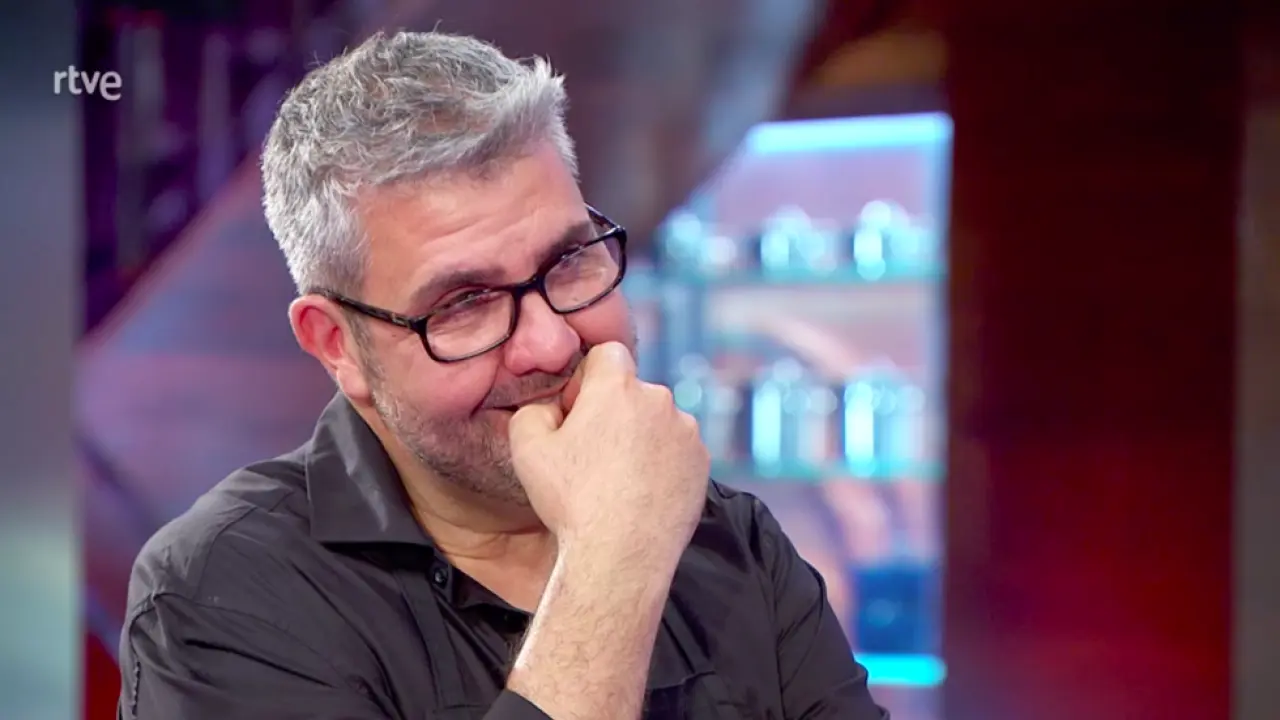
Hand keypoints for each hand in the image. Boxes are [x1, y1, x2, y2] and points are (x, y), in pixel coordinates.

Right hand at [507, 342, 708, 562]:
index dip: (588, 379)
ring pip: (657, 421)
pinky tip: (642, 492)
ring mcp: (687, 432)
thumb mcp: (527, 448)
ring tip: (620, 479)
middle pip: (633, 391)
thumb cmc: (572, 501)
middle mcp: (659, 400)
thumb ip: (534, 410)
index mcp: (618, 388)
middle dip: (615, 412)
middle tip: (594, 453)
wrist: (621, 555)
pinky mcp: (702, 463)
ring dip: (641, 437)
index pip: (607, 354)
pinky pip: (678, 450)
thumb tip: (551, 408)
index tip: (577, 412)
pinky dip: (663, 463)